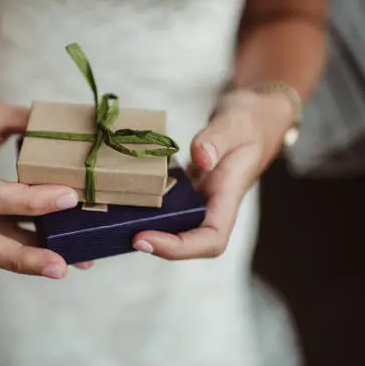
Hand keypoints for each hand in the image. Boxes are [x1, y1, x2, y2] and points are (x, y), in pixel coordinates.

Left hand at [132, 89, 294, 258]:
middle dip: (156, 244)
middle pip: (187, 242)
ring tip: (113, 219)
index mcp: (229, 198)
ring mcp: (197, 200)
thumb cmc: (249, 122)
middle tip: (120, 232)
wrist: (251, 117)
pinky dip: (143, 204)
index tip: (144, 238)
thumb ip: (218, 139)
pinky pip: (164, 205)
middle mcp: (212, 206)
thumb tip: (201, 158)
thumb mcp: (236, 123)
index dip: (179, 248)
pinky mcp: (184, 190)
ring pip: (172, 226)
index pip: (210, 240)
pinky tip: (119, 193)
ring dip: (146, 226)